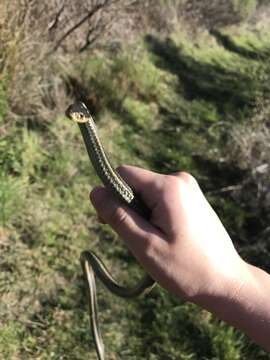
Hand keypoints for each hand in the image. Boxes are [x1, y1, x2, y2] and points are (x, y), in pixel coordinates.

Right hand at [89, 165, 246, 301]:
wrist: (226, 281)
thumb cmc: (185, 268)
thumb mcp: (144, 245)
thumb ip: (117, 216)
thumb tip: (94, 191)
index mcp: (168, 187)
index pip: (123, 174)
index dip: (110, 194)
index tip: (111, 222)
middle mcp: (179, 179)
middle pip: (135, 183)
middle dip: (127, 207)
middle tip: (138, 239)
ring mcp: (187, 188)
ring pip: (146, 193)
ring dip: (141, 214)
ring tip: (155, 241)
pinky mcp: (191, 197)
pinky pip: (160, 198)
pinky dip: (154, 215)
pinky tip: (165, 236)